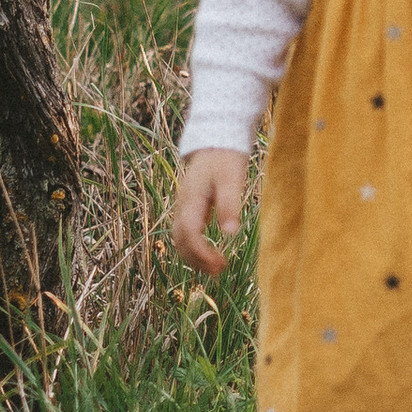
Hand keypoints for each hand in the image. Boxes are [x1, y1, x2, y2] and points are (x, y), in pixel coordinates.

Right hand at [173, 149, 247, 275]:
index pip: (189, 234)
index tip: (219, 264)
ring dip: (194, 256)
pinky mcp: (190, 207)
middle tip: (219, 271)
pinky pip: (186, 233)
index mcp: (190, 200)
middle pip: (180, 241)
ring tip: (216, 267)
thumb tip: (230, 234)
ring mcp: (184, 207)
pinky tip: (210, 253)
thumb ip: (229, 204)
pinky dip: (195, 247)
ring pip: (180, 239)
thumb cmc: (225, 159)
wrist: (217, 140)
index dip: (201, 253)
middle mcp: (182, 206)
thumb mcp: (231, 179)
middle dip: (196, 260)